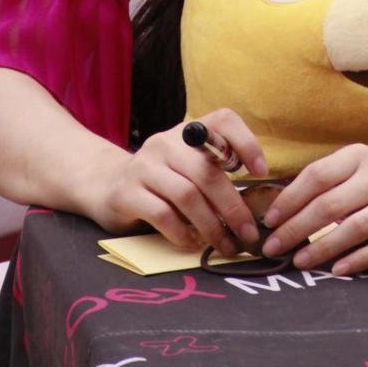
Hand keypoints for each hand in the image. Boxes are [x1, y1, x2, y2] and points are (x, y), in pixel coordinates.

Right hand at [95, 109, 269, 256]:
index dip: (246, 142)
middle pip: (207, 171)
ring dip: (212, 226)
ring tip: (226, 246)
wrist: (106, 184)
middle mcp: (166, 142)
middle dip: (233, 207)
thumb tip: (255, 206)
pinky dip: (183, 233)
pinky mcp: (127, 192)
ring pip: (186, 195)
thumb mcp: (187, 166)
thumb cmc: (161, 180)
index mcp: (188, 131)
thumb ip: (215, 173)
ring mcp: (144, 166)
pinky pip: (162, 214)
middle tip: (248, 233)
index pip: (222, 120)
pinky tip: (193, 244)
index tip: (261, 172)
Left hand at [261, 145, 367, 276]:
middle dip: (296, 228)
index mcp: (359, 156)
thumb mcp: (358, 167)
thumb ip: (326, 181)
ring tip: (299, 261)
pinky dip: (356, 260)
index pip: (316, 176)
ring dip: (321, 248)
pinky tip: (336, 270)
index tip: (269, 220)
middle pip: (329, 205)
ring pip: (352, 229)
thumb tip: (280, 207)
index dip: (290, 199)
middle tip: (274, 246)